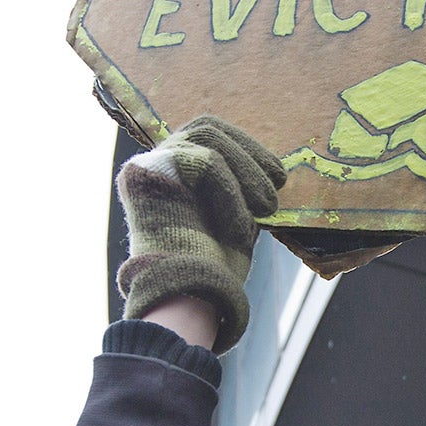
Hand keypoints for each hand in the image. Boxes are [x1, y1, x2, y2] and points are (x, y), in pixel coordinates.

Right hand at [116, 116, 285, 354]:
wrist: (190, 297)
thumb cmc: (215, 267)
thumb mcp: (235, 217)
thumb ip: (240, 190)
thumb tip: (271, 169)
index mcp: (175, 174)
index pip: (210, 136)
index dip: (248, 148)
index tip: (279, 175)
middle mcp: (157, 164)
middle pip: (207, 128)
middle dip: (250, 151)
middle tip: (279, 180)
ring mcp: (148, 166)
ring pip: (207, 138)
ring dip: (247, 170)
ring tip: (268, 205)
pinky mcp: (146, 173)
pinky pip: (205, 162)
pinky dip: (231, 191)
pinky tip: (242, 223)